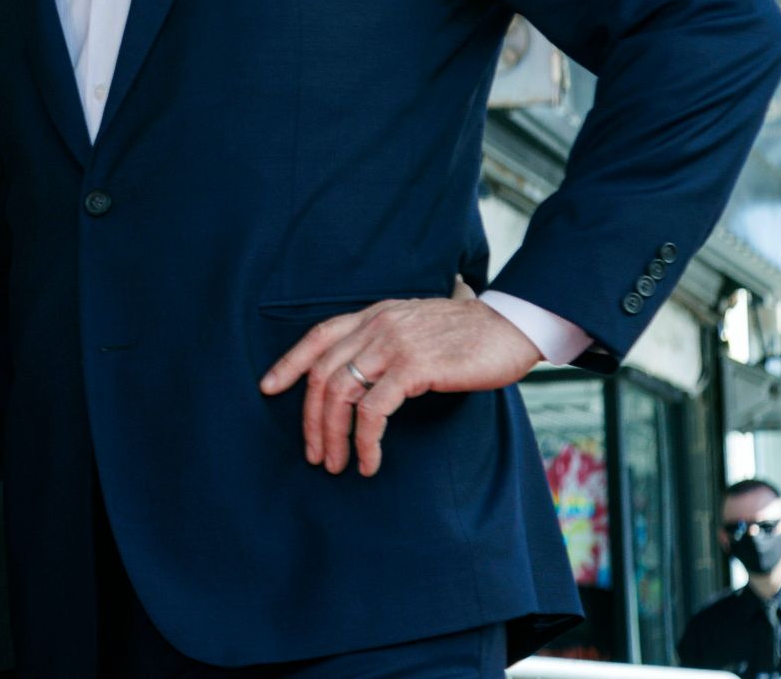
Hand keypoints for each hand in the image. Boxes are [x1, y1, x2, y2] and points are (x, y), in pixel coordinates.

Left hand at [258, 293, 540, 476]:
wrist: (512, 326)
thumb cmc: (468, 335)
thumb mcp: (415, 326)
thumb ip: (386, 341)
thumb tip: (362, 376)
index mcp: (373, 315)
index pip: (317, 336)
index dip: (288, 363)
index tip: (268, 387)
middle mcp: (376, 326)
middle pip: (322, 373)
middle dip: (310, 418)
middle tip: (313, 453)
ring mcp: (393, 345)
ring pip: (340, 394)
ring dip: (333, 435)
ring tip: (336, 465)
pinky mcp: (414, 368)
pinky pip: (374, 410)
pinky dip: (365, 440)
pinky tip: (370, 461)